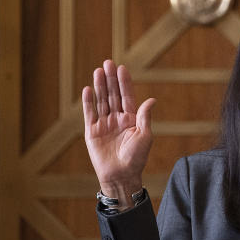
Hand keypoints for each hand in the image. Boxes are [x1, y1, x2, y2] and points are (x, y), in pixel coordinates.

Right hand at [82, 60, 155, 209]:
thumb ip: (145, 117)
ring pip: (101, 100)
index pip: (127, 96)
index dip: (124, 82)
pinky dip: (88, 101)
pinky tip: (88, 89)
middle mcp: (117, 118)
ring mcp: (104, 124)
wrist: (121, 176)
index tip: (122, 68)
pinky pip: (89, 113)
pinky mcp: (92, 131)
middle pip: (113, 94)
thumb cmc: (136, 158)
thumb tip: (152, 99)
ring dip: (100, 86)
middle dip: (111, 79)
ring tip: (98, 71)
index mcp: (130, 118)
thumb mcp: (145, 136)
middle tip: (108, 63)